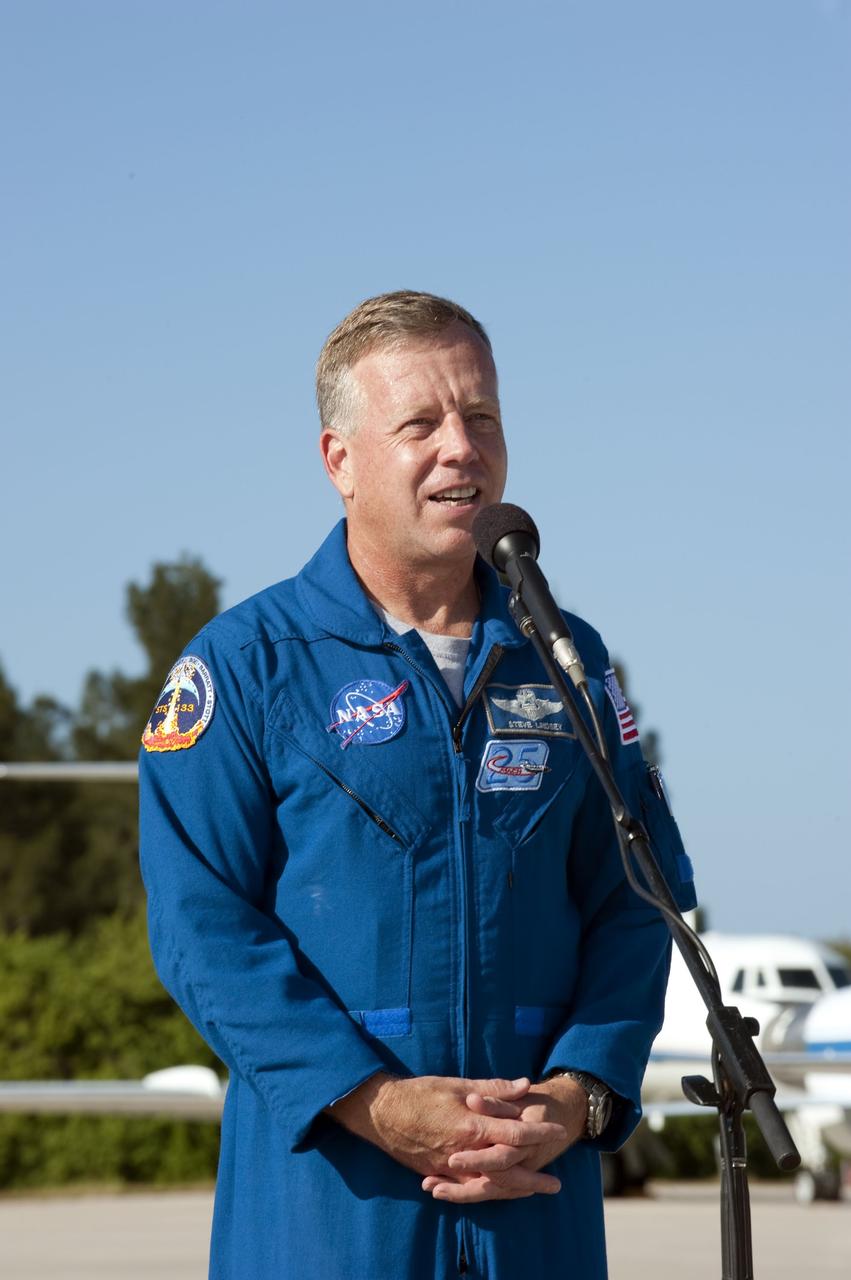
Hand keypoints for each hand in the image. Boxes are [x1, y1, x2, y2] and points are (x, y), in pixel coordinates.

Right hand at [420, 1076, 586, 1202]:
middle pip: (508, 1169)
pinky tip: (498, 1193)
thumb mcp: (457, 1084)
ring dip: (514, 1190)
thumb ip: (493, 1088)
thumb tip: (524, 1085)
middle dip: (534, 1177)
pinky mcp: (438, 1174)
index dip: (539, 1133)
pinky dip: (487, 1192)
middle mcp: (464, 1151)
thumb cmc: (420, 1093)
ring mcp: (450, 1167)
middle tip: (556, 1184)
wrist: (382, 1112)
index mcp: (472, 1124)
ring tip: (533, 1192)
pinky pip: (468, 1190)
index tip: (559, 1132)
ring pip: (490, 1185)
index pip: (515, 1132)